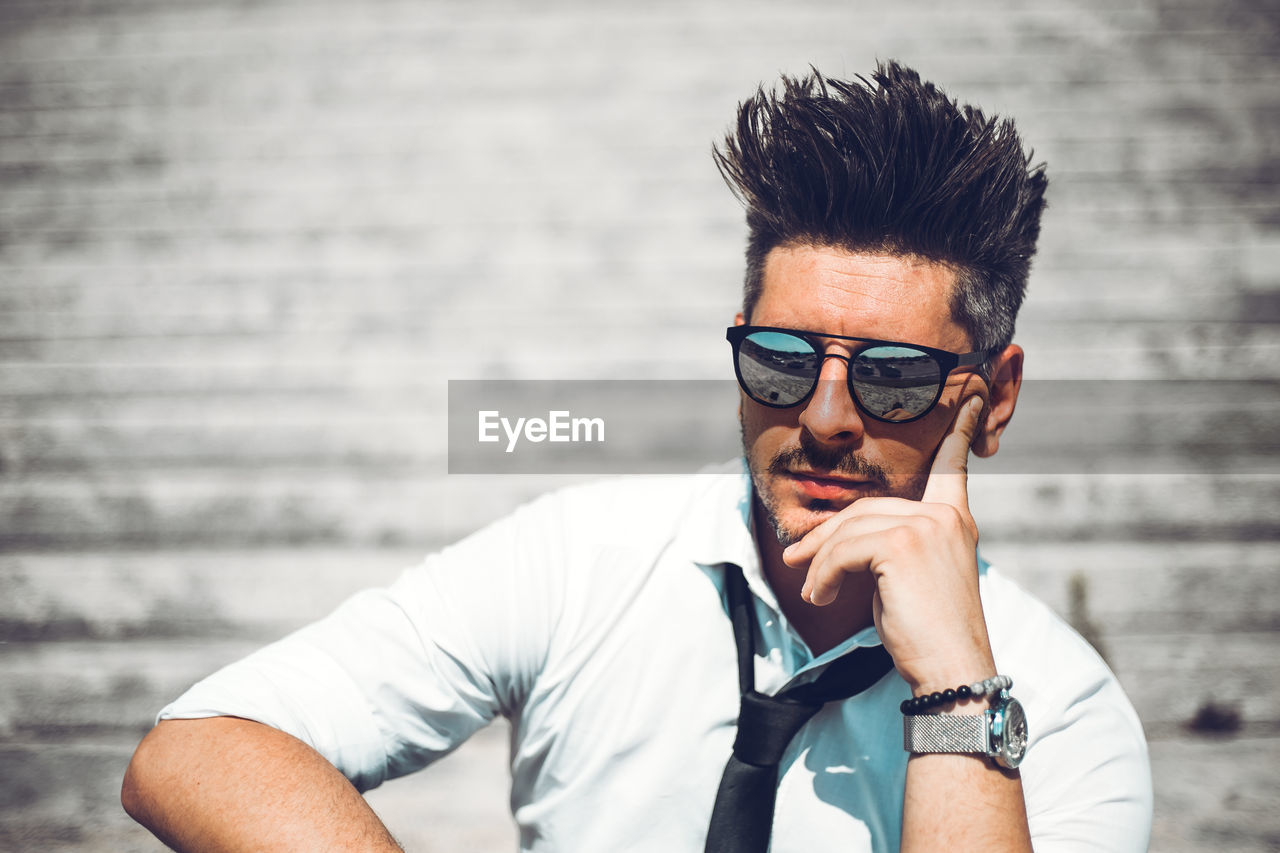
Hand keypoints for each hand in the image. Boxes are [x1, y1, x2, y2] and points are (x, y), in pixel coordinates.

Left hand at [781, 395, 994, 691]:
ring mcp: (926, 526)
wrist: (953, 673)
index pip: (952, 468)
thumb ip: (884, 548)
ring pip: (849, 530)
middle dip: (826, 536)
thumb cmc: (928, 635)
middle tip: (795, 559)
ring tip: (811, 592)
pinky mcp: (902, 545)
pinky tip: (819, 598)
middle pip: (865, 509)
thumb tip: (822, 546)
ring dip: (819, 562)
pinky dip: (822, 575)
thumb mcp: (908, 580)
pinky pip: (842, 550)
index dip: (958, 433)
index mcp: (954, 521)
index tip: (969, 396)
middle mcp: (944, 516)